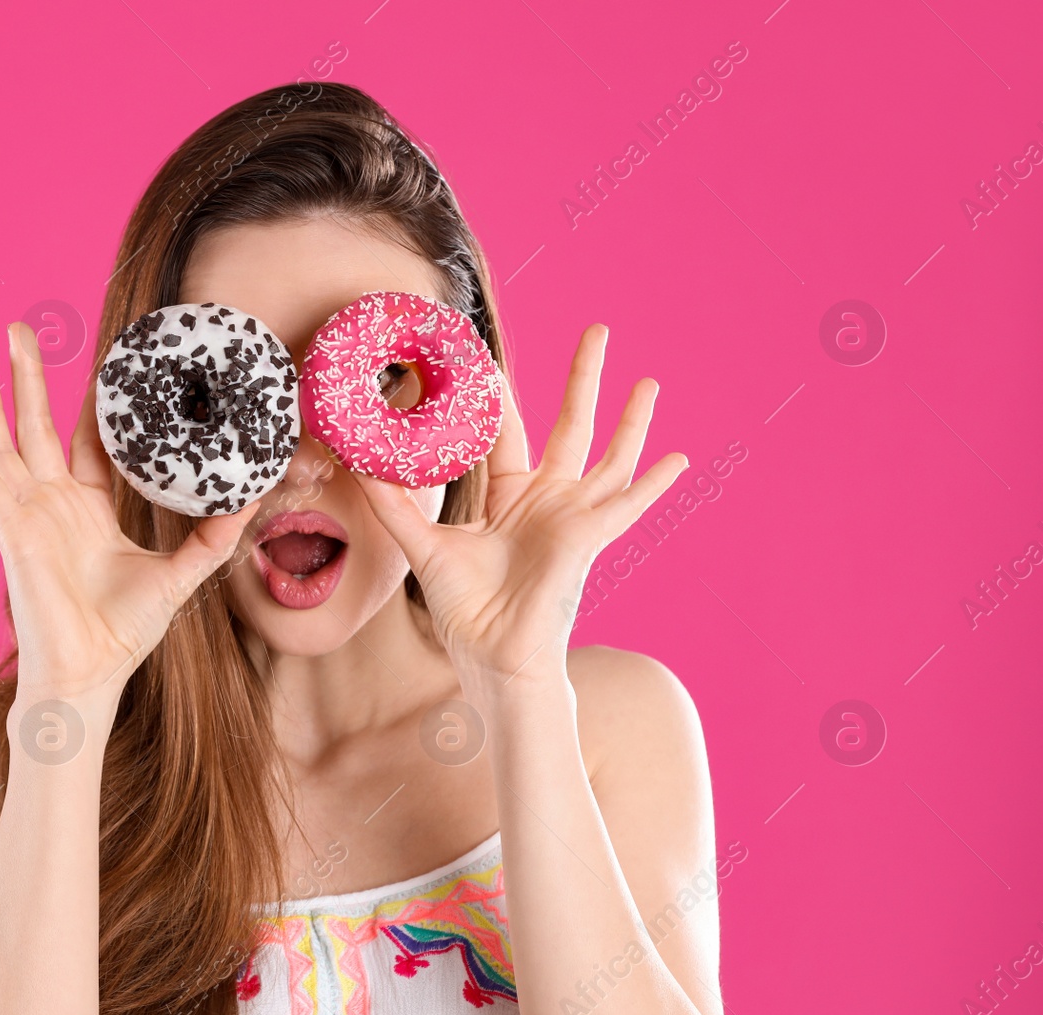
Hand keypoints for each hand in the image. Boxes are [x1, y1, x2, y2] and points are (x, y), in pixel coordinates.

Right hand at [0, 323, 262, 714]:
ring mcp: (29, 516)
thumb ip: (212, 539)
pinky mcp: (12, 533)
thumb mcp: (179, 575)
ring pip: (6, 445)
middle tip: (20, 330)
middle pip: (38, 426)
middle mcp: (55, 505)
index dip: (91, 403)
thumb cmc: (125, 633)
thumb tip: (252, 501)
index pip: (88, 442)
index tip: (98, 363)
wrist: (90, 674)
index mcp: (90, 510)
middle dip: (29, 379)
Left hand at [357, 324, 686, 686]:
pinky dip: (654, 484)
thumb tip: (361, 466)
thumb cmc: (467, 609)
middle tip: (598, 329)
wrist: (492, 657)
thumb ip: (396, 507)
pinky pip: (627, 506)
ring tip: (649, 381)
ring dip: (630, 420)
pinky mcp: (587, 538)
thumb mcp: (425, 547)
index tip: (485, 355)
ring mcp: (573, 517)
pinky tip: (681, 459)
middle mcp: (548, 499)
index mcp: (510, 496)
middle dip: (584, 378)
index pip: (504, 432)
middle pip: (570, 424)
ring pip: (609, 456)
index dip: (496, 396)